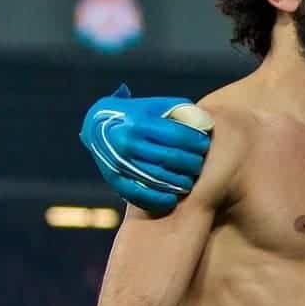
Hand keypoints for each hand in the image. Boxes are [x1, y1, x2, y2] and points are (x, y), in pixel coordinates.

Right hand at [78, 84, 212, 213]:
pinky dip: (157, 199)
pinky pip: (138, 194)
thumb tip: (206, 125)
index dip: (196, 141)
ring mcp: (119, 162)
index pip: (177, 135)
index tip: (204, 144)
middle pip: (170, 157)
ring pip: (158, 178)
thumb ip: (182, 112)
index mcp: (139, 122)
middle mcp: (127, 142)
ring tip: (190, 181)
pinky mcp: (113, 179)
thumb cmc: (138, 115)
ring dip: (179, 182)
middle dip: (191, 162)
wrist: (98, 125)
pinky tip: (172, 199)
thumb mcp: (157, 106)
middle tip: (200, 164)